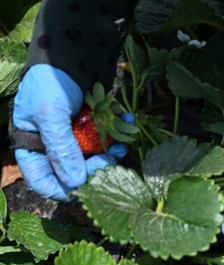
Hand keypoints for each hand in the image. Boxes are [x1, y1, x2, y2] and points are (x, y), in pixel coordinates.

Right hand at [12, 64, 127, 200]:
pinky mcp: (92, 128)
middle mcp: (52, 146)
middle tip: (109, 159)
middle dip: (95, 169)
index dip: (64, 190)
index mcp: (32, 146)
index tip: (85, 189)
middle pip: (75, 175)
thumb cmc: (51, 80)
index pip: (44, 182)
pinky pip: (106, 141)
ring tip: (122, 144)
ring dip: (111, 154)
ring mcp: (74, 138)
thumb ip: (62, 148)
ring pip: (95, 160)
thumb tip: (75, 183)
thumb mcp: (51, 113)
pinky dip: (117, 135)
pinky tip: (126, 123)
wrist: (70, 48)